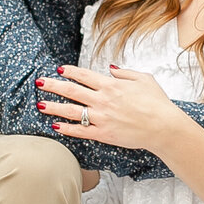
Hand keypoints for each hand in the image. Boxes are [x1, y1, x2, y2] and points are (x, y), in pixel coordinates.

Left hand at [36, 64, 183, 150]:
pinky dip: (66, 129)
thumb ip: (124, 73)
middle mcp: (102, 100)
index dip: (70, 71)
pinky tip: (55, 126)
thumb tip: (110, 69)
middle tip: (40, 83)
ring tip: (40, 104)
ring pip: (71, 111)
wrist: (163, 127)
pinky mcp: (103, 134)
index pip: (84, 75)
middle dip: (53, 86)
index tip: (60, 69)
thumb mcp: (144, 79)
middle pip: (71, 91)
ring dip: (54, 107)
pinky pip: (80, 131)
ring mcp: (101, 118)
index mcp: (111, 85)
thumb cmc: (157, 103)